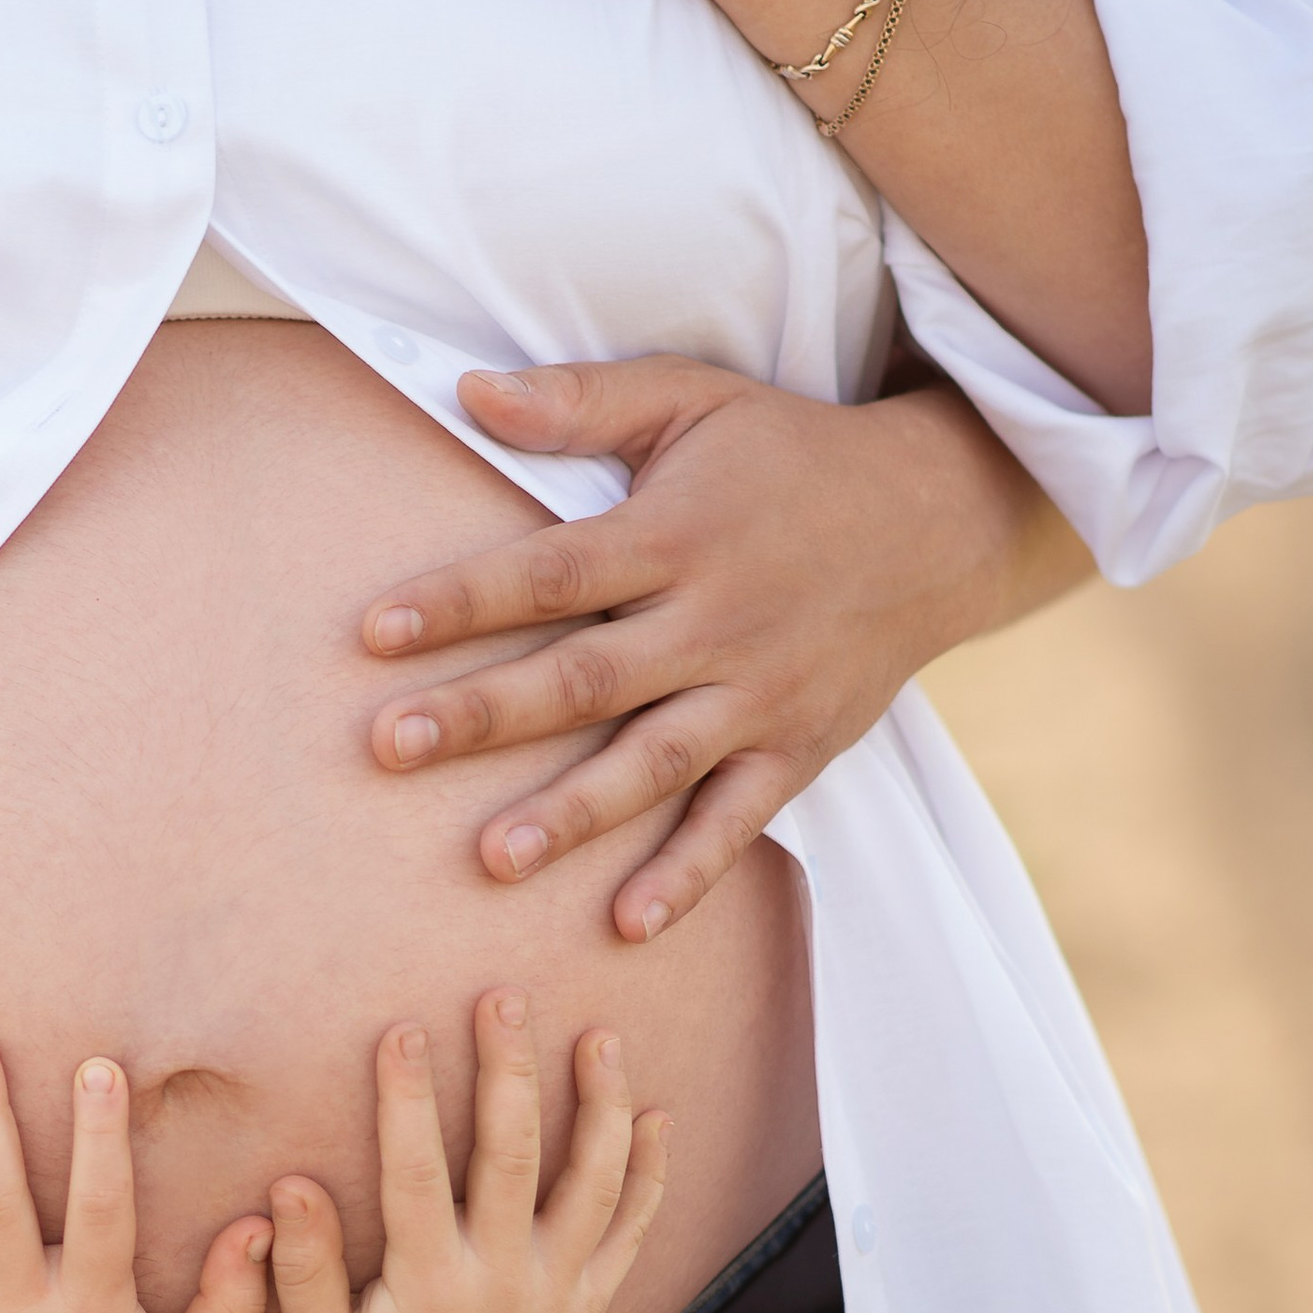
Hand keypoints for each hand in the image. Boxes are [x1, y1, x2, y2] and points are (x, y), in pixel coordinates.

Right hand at [267, 996, 679, 1312]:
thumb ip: (304, 1274)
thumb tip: (291, 1185)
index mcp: (431, 1286)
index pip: (418, 1173)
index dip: (407, 1099)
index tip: (403, 1029)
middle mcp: (505, 1276)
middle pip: (514, 1155)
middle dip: (510, 1070)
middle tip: (505, 997)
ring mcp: (559, 1286)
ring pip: (591, 1182)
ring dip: (601, 1104)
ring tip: (601, 1036)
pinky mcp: (593, 1298)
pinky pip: (632, 1228)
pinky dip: (650, 1173)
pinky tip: (659, 1116)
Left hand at [362, 360, 1093, 940]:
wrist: (941, 518)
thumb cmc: (791, 454)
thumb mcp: (692, 398)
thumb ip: (579, 401)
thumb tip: (467, 390)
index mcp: (674, 537)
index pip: (550, 573)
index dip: (460, 602)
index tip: (372, 632)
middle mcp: (712, 623)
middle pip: (582, 677)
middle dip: (482, 716)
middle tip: (389, 748)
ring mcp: (757, 695)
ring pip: (652, 763)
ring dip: (572, 813)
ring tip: (491, 858)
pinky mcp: (796, 749)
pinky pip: (738, 821)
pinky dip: (688, 875)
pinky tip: (626, 922)